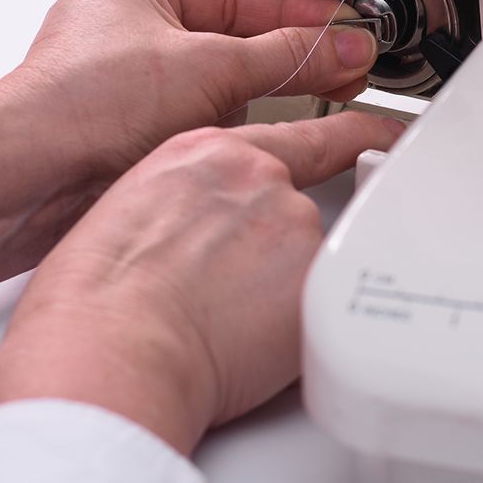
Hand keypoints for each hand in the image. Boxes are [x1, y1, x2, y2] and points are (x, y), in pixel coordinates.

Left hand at [0, 0, 377, 294]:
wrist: (30, 181)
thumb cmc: (80, 105)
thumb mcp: (210, 67)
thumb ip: (289, 56)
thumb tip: (344, 45)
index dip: (305, 13)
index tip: (349, 29)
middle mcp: (137, 27)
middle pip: (241, 36)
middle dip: (294, 54)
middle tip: (347, 64)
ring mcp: (140, 79)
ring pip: (229, 78)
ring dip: (270, 90)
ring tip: (323, 91)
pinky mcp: (144, 126)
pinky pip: (212, 113)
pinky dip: (244, 120)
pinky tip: (274, 127)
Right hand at [0, 114, 404, 453]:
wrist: (112, 347)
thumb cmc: (98, 298)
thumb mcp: (135, 213)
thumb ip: (194, 205)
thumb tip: (205, 235)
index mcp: (209, 154)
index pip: (304, 134)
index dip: (355, 136)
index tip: (384, 138)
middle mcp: (262, 179)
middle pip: (298, 213)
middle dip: (272, 254)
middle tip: (224, 293)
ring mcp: (296, 224)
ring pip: (306, 263)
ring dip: (277, 292)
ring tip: (219, 323)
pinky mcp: (319, 276)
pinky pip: (318, 303)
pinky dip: (291, 325)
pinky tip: (244, 341)